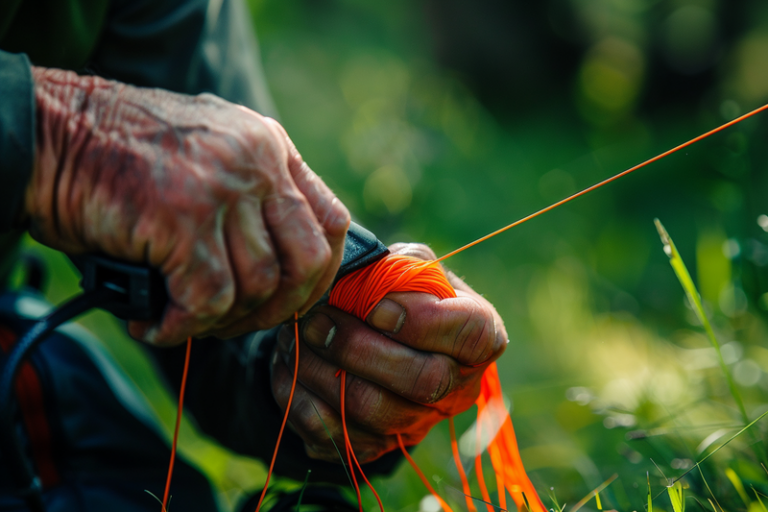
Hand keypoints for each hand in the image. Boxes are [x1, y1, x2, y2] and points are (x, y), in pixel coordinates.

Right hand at [24, 68, 349, 344]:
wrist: (49, 133)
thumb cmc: (123, 156)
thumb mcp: (209, 155)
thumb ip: (253, 196)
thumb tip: (282, 272)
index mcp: (269, 146)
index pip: (333, 221)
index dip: (321, 274)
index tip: (293, 300)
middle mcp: (256, 161)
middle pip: (307, 261)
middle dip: (280, 309)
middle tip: (240, 323)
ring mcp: (222, 187)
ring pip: (256, 286)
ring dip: (223, 322)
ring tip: (186, 320)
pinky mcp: (182, 218)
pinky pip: (208, 300)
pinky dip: (184, 326)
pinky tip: (158, 325)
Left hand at [271, 243, 507, 462]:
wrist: (382, 340)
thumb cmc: (400, 294)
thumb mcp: (409, 268)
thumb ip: (396, 268)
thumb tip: (360, 279)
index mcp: (479, 336)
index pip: (471, 334)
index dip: (421, 321)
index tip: (375, 305)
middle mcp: (457, 388)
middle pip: (421, 381)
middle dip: (358, 347)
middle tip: (316, 319)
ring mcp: (417, 423)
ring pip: (371, 411)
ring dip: (321, 371)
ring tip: (295, 336)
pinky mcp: (376, 447)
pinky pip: (335, 437)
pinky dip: (301, 401)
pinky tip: (289, 366)